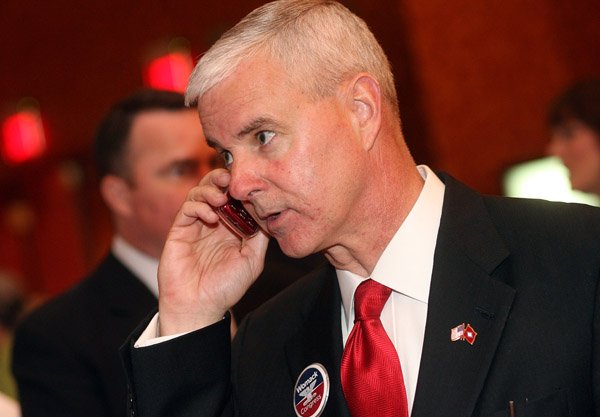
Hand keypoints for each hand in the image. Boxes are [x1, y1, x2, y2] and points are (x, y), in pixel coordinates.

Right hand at [157, 169, 268, 335]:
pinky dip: (198, 206)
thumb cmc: (226, 288)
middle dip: (222, 179)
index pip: (235, 198)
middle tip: (230, 177)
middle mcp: (214, 223)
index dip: (240, 187)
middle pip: (215, 188)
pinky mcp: (179, 230)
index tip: (248, 182)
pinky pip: (187, 208)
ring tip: (220, 198)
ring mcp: (196, 225)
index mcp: (232, 228)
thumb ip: (260, 236)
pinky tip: (210, 216)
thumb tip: (266, 212)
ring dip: (210, 189)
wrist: (199, 306)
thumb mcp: (252, 260)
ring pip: (199, 193)